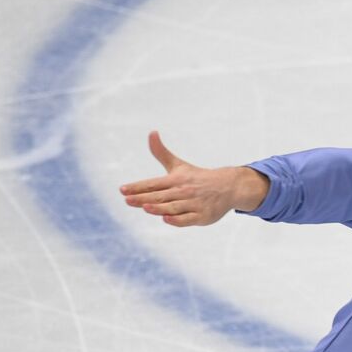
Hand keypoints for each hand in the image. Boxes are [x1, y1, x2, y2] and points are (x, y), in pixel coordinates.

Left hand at [119, 131, 267, 225]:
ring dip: (159, 207)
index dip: (137, 187)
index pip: (152, 184)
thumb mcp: (179, 165)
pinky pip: (188, 219)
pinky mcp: (202, 216)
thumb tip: (151, 132)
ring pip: (172, 207)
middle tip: (127, 200)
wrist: (228, 187)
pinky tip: (166, 218)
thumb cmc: (198, 178)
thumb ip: (161, 152)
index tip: (122, 190)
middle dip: (143, 198)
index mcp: (175, 180)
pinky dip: (177, 219)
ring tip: (145, 207)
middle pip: (160, 196)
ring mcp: (193, 204)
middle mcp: (183, 191)